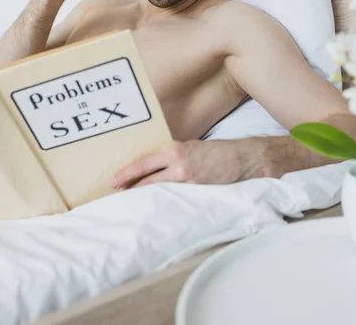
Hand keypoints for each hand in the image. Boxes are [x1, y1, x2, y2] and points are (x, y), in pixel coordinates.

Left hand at [110, 138, 266, 188]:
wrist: (242, 157)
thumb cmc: (216, 152)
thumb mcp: (190, 147)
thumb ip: (173, 156)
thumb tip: (154, 168)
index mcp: (174, 149)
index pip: (143, 163)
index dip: (126, 173)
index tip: (113, 180)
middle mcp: (178, 163)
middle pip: (146, 179)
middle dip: (129, 188)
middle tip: (114, 195)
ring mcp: (187, 178)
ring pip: (158, 190)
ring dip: (143, 197)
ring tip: (130, 203)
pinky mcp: (197, 191)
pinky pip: (175, 198)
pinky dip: (163, 202)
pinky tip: (156, 208)